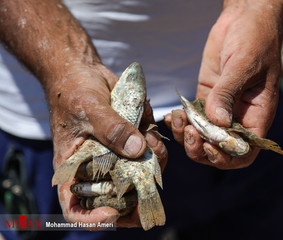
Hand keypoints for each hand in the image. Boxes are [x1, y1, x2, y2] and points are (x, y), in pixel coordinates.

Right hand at [0, 0, 167, 228]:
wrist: (83, 72)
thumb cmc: (73, 91)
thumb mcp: (88, 109)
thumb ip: (112, 129)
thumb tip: (138, 150)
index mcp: (73, 168)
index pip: (76, 208)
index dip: (94, 220)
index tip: (113, 212)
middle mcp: (96, 167)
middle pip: (118, 196)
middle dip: (139, 189)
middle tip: (151, 173)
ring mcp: (116, 155)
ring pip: (140, 174)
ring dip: (153, 161)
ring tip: (152, 137)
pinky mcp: (131, 141)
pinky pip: (149, 151)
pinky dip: (154, 140)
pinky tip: (149, 120)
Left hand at [165, 1, 282, 168]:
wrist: (244, 19)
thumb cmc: (255, 40)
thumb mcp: (244, 65)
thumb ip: (228, 93)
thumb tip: (217, 122)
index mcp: (256, 115)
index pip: (244, 151)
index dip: (226, 156)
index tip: (209, 145)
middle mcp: (239, 117)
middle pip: (218, 148)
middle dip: (201, 148)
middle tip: (189, 133)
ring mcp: (221, 108)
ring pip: (202, 135)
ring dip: (188, 136)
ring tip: (178, 121)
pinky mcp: (206, 97)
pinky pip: (193, 117)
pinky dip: (182, 121)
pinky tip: (173, 115)